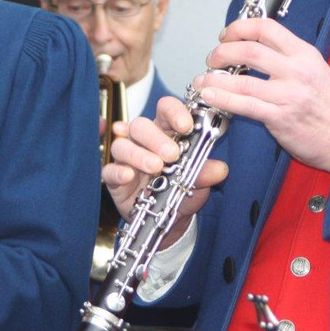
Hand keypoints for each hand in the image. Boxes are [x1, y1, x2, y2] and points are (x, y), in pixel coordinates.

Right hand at [102, 96, 227, 249]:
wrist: (165, 221)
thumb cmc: (180, 192)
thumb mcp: (198, 184)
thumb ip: (206, 174)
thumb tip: (221, 169)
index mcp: (165, 131)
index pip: (166, 109)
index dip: (174, 112)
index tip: (186, 126)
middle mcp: (143, 140)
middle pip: (140, 125)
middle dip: (156, 138)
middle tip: (172, 154)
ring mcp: (126, 158)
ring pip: (122, 145)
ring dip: (138, 154)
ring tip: (155, 167)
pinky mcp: (114, 177)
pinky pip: (109, 170)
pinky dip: (118, 171)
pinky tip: (128, 175)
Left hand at [192, 17, 329, 176]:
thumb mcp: (316, 70)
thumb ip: (288, 58)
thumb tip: (253, 48)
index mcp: (304, 54)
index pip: (266, 28)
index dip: (239, 28)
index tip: (226, 35)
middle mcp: (296, 70)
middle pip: (249, 50)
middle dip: (222, 52)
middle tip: (212, 58)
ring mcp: (289, 94)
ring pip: (241, 80)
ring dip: (215, 78)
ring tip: (202, 80)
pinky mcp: (281, 117)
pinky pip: (244, 105)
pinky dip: (222, 99)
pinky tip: (210, 96)